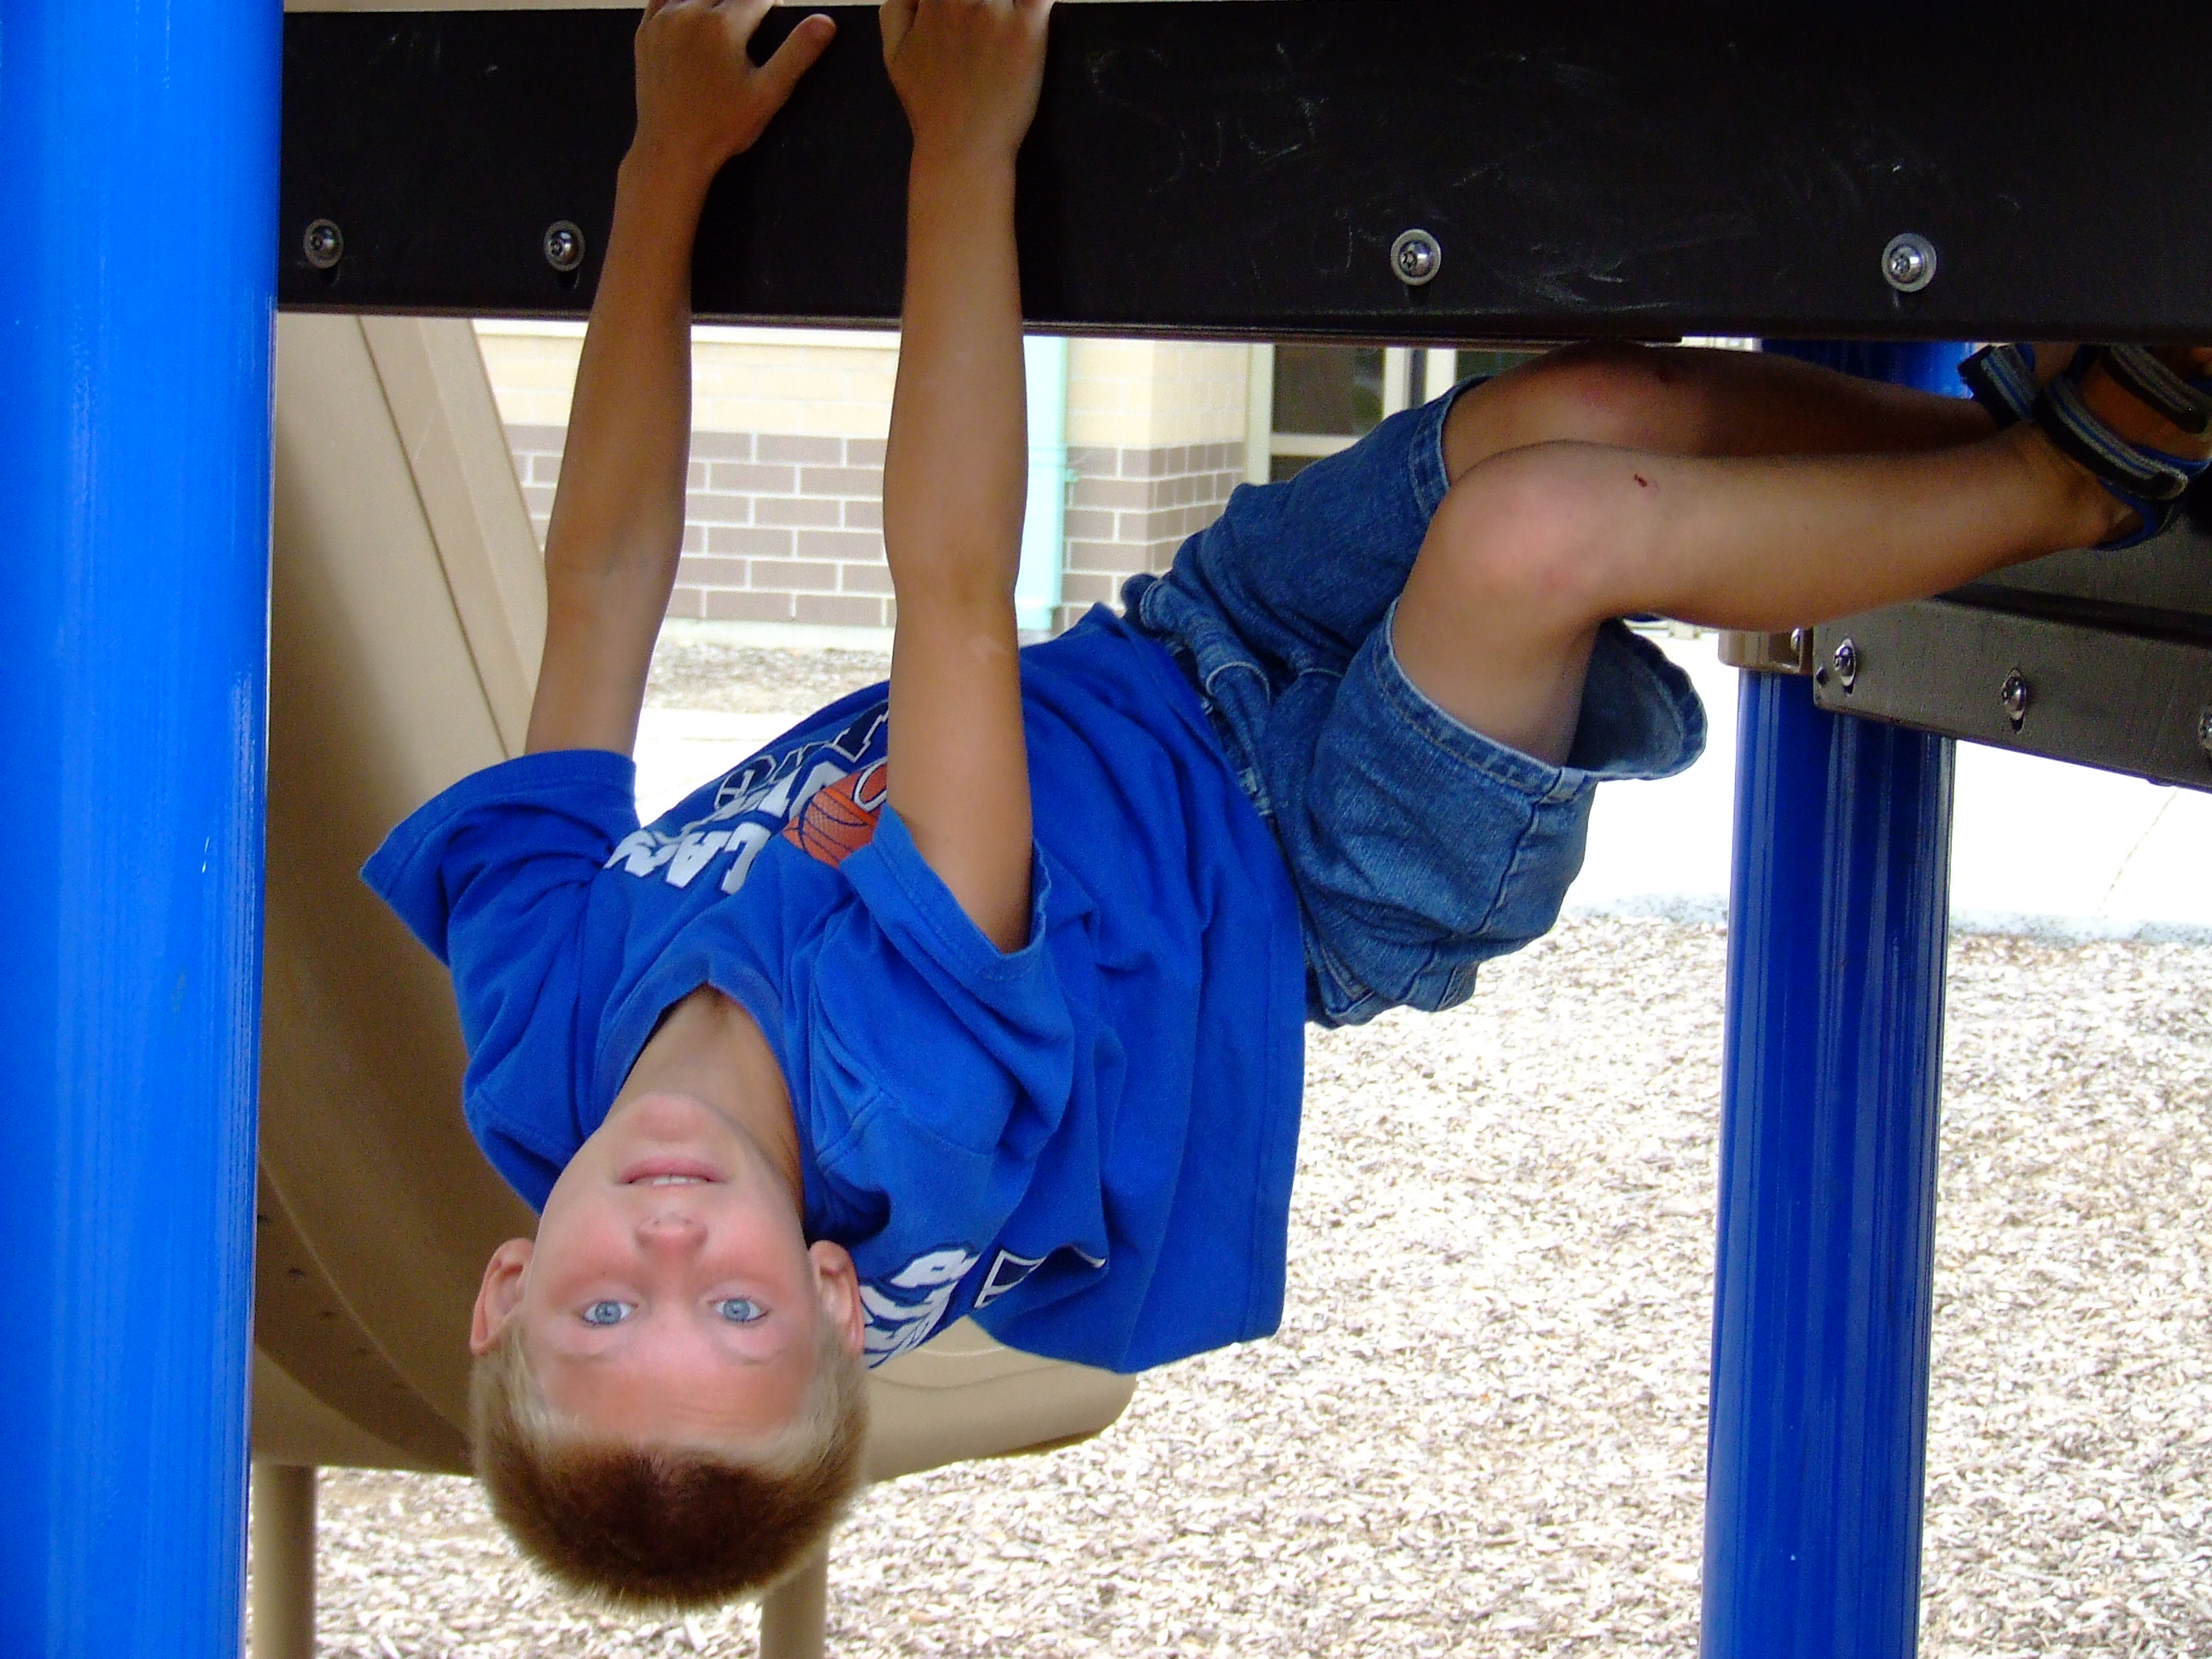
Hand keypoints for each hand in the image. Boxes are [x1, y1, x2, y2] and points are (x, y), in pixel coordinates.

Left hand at [631, 0, 835, 185]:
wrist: (671, 149)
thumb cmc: (724, 126)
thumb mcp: (768, 94)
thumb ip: (797, 53)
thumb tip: (826, 21)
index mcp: (724, 23)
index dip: (771, 4)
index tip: (774, 13)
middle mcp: (690, 10)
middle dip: (744, 4)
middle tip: (749, 27)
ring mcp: (663, 18)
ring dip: (716, 3)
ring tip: (724, 31)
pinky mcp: (645, 29)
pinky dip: (682, 1)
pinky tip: (693, 18)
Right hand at [879, 0, 1050, 169]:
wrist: (963, 147)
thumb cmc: (929, 102)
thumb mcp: (893, 52)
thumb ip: (896, 5)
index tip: (962, 7)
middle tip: (986, 12)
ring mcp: (997, 11)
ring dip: (1008, 0)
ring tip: (1003, 15)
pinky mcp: (1029, 30)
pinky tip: (1036, 8)